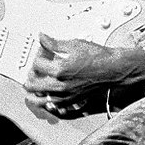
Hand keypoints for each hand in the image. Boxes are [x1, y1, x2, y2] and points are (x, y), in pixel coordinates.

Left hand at [24, 33, 144, 116]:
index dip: (37, 55)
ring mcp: (66, 96)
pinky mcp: (72, 101)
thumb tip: (42, 38)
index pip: (37, 64)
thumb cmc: (98, 57)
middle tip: (34, 69)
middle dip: (31, 75)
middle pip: (33, 85)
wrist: (113, 69)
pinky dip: (48, 102)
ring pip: (40, 100)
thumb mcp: (74, 44)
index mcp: (59, 70)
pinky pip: (54, 107)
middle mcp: (60, 86)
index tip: (42, 51)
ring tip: (33, 86)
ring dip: (34, 92)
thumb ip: (54, 43)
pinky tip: (47, 97)